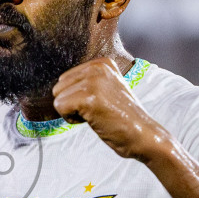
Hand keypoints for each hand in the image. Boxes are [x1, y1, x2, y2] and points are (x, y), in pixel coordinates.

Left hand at [51, 58, 169, 160]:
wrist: (141, 134)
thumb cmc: (123, 118)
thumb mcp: (107, 89)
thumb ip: (87, 82)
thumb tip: (57, 87)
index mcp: (102, 63)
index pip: (66, 78)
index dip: (77, 96)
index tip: (100, 103)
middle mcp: (97, 67)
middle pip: (59, 86)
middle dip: (72, 103)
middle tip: (96, 111)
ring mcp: (93, 81)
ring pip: (58, 97)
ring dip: (72, 112)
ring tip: (95, 115)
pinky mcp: (88, 97)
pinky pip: (60, 107)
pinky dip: (71, 119)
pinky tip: (92, 120)